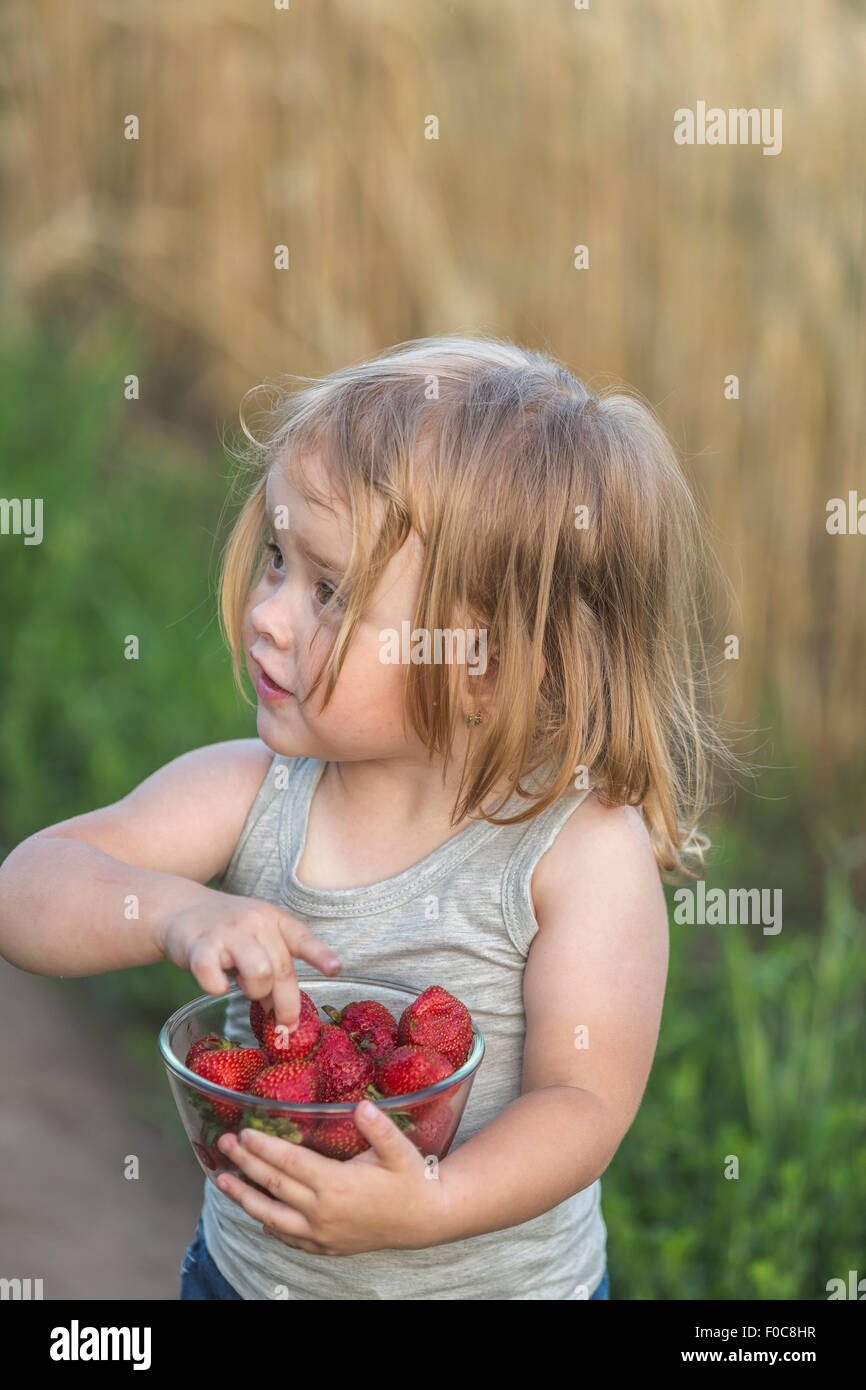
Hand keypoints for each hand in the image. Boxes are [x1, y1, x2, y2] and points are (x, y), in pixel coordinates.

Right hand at [158, 886, 340, 1028]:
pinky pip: (215, 979)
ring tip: (242, 986)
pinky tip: (215, 982)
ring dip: (254, 991)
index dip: (320, 955)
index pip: (302, 937)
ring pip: (259, 974)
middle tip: (285, 1026)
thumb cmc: (227, 931)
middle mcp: (255, 922)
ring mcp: (228, 932)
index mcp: (274, 919)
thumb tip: (283, 1012)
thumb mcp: (257, 939)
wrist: (181, 908)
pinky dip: (217, 988)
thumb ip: (273, 967)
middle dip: (287, 1004)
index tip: (335, 969)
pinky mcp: (200, 946)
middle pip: (282, 969)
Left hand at [214, 1101, 450, 1255]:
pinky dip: (269, 1224)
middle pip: (274, 1186)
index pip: (290, 1163)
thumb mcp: (400, 1150)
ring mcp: (322, 1233)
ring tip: (222, 1181)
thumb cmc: (412, 1180)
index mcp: (337, 1185)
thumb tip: (362, 1106)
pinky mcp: (326, 1246)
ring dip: (245, 1197)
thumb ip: (380, 1128)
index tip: (244, 1132)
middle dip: (245, 1164)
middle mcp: (323, 1212)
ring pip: (272, 1216)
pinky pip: (289, 1237)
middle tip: (223, 1145)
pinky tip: (257, 1215)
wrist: (426, 1220)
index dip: (264, 1147)